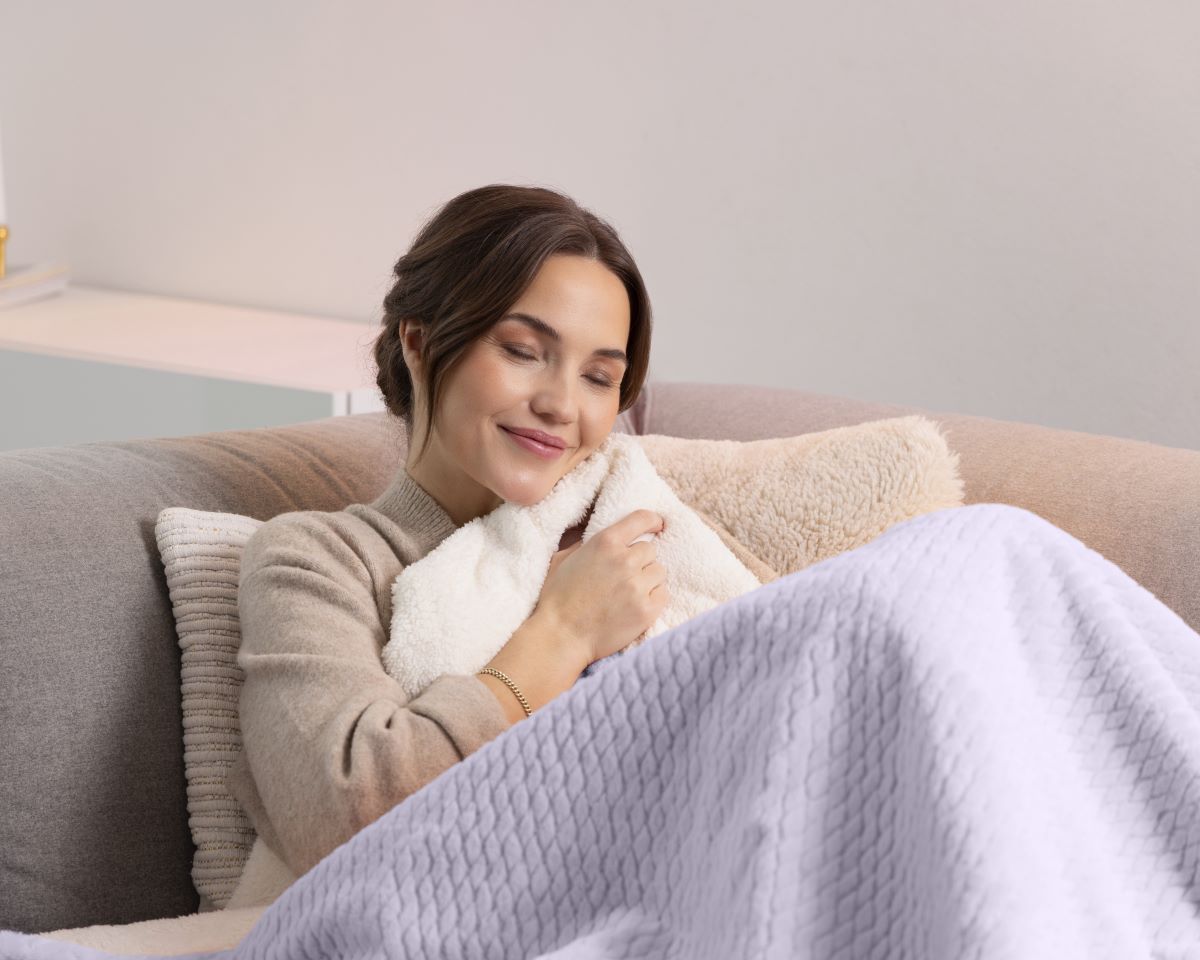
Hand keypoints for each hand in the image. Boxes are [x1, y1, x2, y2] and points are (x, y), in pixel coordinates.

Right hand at [534, 509, 669, 665]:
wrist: (560, 636)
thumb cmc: (557, 599)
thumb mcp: (564, 558)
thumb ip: (588, 544)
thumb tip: (609, 539)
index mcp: (605, 543)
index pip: (641, 519)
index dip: (652, 521)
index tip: (657, 526)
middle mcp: (624, 560)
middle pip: (651, 550)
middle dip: (640, 561)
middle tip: (625, 576)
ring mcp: (637, 586)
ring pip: (659, 571)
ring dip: (648, 580)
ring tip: (629, 593)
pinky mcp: (646, 610)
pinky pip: (664, 594)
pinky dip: (654, 598)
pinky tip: (635, 606)